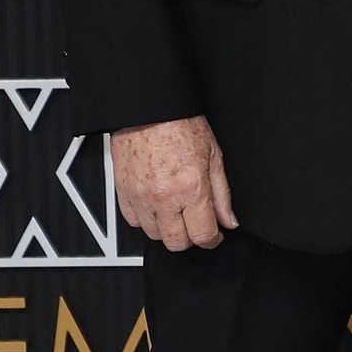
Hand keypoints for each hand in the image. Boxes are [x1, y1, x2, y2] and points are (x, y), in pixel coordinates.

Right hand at [110, 114, 237, 250]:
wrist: (149, 109)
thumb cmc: (180, 124)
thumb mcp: (214, 156)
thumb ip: (222, 195)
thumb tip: (229, 221)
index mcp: (191, 188)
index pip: (203, 235)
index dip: (212, 240)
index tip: (214, 235)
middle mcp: (164, 197)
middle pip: (177, 243)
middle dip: (190, 237)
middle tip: (195, 222)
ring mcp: (141, 196)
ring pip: (155, 235)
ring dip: (167, 228)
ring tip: (175, 210)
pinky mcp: (123, 192)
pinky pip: (133, 222)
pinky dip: (146, 219)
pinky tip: (156, 205)